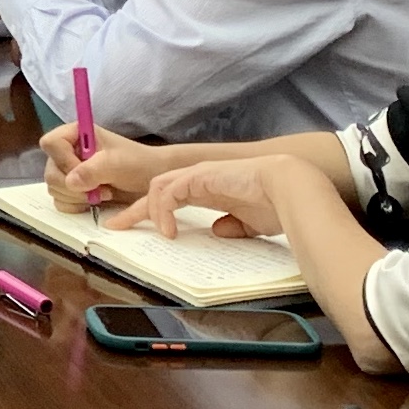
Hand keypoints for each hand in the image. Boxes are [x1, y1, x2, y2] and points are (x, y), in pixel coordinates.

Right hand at [39, 119, 173, 215]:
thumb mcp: (116, 163)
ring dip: (77, 197)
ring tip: (103, 194)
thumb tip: (71, 182)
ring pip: (54, 188)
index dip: (63, 160)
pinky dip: (76, 205)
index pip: (51, 143)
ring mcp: (68, 172)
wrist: (151, 181)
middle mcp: (67, 152)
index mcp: (75, 135)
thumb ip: (92, 170)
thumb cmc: (137, 163)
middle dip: (73, 186)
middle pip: (50, 171)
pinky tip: (95, 202)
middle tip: (98, 189)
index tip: (83, 171)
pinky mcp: (72, 190)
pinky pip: (60, 202)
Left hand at [120, 154, 303, 241]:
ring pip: (158, 187)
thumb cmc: (275, 204)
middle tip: (115, 227)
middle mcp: (198, 180)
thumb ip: (231, 225)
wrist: (292, 188)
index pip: (169, 198)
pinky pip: (170, 191)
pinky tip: (168, 230)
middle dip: (135, 210)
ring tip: (148, 233)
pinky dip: (164, 209)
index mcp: (207, 190)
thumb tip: (216, 231)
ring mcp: (198, 175)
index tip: (134, 229)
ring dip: (147, 209)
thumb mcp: (248, 222)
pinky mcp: (200, 176)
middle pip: (155, 191)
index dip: (150, 213)